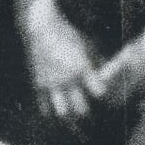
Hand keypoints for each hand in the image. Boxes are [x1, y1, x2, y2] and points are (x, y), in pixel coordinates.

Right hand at [23, 0, 99, 126]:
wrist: (41, 28)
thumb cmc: (67, 34)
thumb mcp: (86, 45)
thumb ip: (95, 62)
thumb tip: (106, 73)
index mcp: (82, 67)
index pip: (99, 92)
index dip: (101, 96)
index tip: (99, 93)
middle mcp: (68, 78)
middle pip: (82, 109)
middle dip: (86, 111)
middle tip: (86, 109)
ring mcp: (52, 83)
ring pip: (62, 113)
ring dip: (68, 116)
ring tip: (70, 114)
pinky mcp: (38, 84)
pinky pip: (45, 107)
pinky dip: (51, 111)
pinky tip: (55, 108)